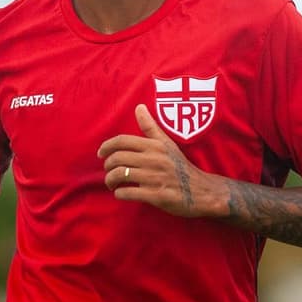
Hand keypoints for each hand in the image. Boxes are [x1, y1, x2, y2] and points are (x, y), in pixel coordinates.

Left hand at [97, 103, 225, 217]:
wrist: (201, 191)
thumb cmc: (180, 167)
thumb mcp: (167, 144)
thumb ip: (151, 127)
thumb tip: (139, 107)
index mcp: (154, 146)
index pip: (122, 141)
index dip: (107, 146)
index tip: (100, 154)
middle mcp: (154, 159)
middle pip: (118, 158)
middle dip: (107, 166)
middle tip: (108, 172)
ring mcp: (155, 178)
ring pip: (120, 175)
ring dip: (110, 181)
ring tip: (112, 184)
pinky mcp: (157, 195)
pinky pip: (128, 193)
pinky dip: (120, 193)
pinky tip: (121, 193)